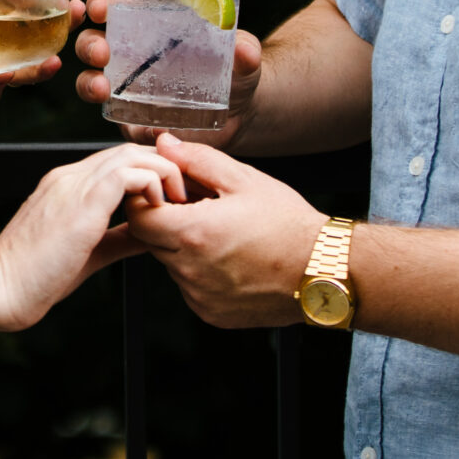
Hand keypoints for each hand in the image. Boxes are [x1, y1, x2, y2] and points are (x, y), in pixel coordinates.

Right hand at [0, 144, 188, 331]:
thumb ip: (121, 236)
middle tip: (186, 192)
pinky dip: (151, 183)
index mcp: (68, 185)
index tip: (175, 194)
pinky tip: (160, 206)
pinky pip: (125, 174)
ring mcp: (72, 185)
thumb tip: (153, 233)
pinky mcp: (80, 202)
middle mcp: (70, 176)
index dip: (154, 170)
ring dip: (164, 171)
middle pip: (129, 150)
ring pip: (131, 154)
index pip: (120, 159)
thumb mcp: (90, 251)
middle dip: (165, 165)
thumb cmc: (37, 277)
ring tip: (180, 198)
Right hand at [73, 0, 265, 147]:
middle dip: (88, 44)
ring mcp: (126, 90)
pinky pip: (116, 122)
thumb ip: (245, 49)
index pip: (111, 7)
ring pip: (88, 82)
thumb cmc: (235, 72)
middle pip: (90, 43)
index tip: (100, 8)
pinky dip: (121, 122)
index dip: (98, 3)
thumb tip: (243, 47)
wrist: (241, 116)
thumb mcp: (243, 57)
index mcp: (146, 28)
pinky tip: (142, 125)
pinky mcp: (132, 121)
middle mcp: (128, 56)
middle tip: (103, 52)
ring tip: (103, 88)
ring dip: (88, 82)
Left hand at [122, 135, 324, 328]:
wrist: (321, 271)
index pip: (137, 217)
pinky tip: (229, 258)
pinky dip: (200, 272)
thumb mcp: (244, 180)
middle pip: (152, 241)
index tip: (165, 194)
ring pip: (170, 265)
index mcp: (194, 233)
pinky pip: (190, 287)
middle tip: (199, 209)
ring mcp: (200, 296)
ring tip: (221, 234)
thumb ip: (198, 160)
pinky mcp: (211, 313)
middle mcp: (191, 270)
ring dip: (184, 247)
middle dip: (166, 222)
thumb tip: (166, 145)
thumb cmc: (288, 225)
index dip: (145, 201)